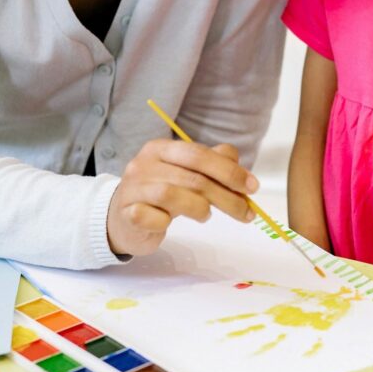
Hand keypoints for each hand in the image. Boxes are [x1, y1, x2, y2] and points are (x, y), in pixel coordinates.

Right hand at [106, 139, 257, 255]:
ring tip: (205, 215)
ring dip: (198, 208)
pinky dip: (166, 222)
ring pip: (172, 194)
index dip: (228, 170)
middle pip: (191, 176)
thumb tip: (239, 164)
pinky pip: (152, 218)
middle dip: (225, 195)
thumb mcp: (185, 175)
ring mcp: (132, 188)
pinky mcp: (126, 213)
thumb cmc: (159, 194)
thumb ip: (211, 164)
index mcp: (160, 148)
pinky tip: (168, 223)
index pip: (198, 154)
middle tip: (246, 212)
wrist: (120, 219)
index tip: (252, 187)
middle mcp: (144, 163)